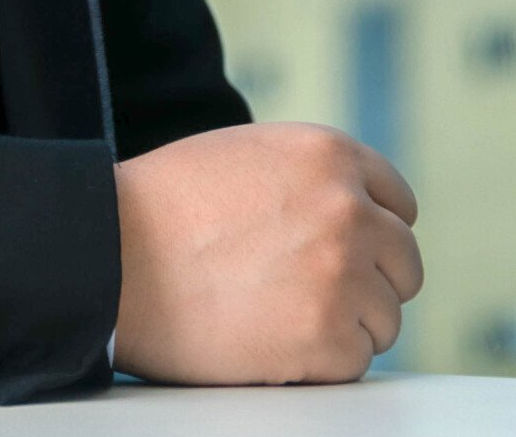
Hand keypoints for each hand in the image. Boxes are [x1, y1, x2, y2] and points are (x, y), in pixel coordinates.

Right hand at [112, 121, 422, 384]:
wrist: (113, 254)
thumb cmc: (165, 206)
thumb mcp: (245, 154)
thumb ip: (307, 175)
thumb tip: (355, 211)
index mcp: (328, 154)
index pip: (399, 203)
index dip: (371, 228)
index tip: (346, 248)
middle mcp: (349, 210)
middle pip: (403, 264)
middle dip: (366, 279)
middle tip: (309, 288)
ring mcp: (344, 277)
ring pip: (385, 318)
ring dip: (343, 322)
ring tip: (276, 310)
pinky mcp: (330, 340)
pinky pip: (355, 361)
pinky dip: (320, 360)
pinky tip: (269, 336)